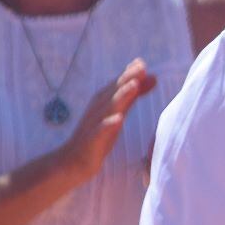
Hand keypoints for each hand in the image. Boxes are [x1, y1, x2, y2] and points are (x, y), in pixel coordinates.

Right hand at [58, 59, 155, 183]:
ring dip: (121, 96)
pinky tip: (118, 120)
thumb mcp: (118, 113)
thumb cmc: (98, 136)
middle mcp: (98, 111)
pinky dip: (109, 125)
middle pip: (113, 92)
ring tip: (134, 85)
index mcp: (104, 104)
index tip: (142, 62)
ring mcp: (94, 125)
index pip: (117, 86)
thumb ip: (133, 96)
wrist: (72, 162)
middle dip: (127, 79)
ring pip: (108, 108)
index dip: (129, 74)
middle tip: (141, 67)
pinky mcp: (92, 142)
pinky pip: (100, 132)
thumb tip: (152, 77)